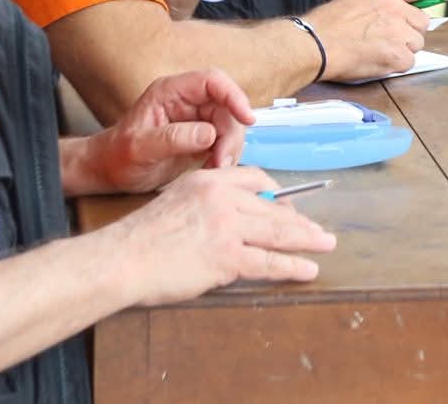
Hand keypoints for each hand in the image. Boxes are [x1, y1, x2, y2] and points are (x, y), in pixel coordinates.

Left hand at [79, 69, 256, 195]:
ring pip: (230, 125)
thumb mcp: (139, 148)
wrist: (107, 173)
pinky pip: (224, 141)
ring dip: (229, 148)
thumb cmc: (115, 156)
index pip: (212, 81)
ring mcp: (195, 119)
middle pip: (227, 107)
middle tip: (222, 161)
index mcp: (171, 92)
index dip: (234, 95)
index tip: (247, 118)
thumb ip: (172, 138)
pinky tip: (212, 170)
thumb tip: (209, 133)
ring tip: (214, 169)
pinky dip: (225, 157)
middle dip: (231, 134)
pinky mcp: (200, 137)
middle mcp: (187, 101)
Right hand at [119, 166, 335, 305]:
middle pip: (273, 208)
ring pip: (277, 232)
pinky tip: (307, 269)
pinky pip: (268, 261)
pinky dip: (291, 266)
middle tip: (317, 230)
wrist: (122, 259)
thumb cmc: (142, 237)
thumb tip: (233, 221)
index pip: (255, 180)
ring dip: (306, 240)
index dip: (277, 195)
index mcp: (209, 180)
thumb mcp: (176, 200)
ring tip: (325, 244)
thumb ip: (207, 205)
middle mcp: (223, 198)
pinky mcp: (227, 256)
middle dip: (299, 221)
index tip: (290, 206)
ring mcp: (227, 227)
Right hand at [304, 0, 430, 79]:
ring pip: (416, 43)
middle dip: (408, 30)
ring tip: (378, 49)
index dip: (416, 0)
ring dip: (403, 49)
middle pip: (422, 21)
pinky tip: (377, 60)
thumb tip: (400, 3)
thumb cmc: (329, 23)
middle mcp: (396, 9)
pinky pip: (409, 62)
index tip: (409, 10)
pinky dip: (396, 65)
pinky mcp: (398, 56)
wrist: (316, 45)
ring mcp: (399, 33)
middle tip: (386, 37)